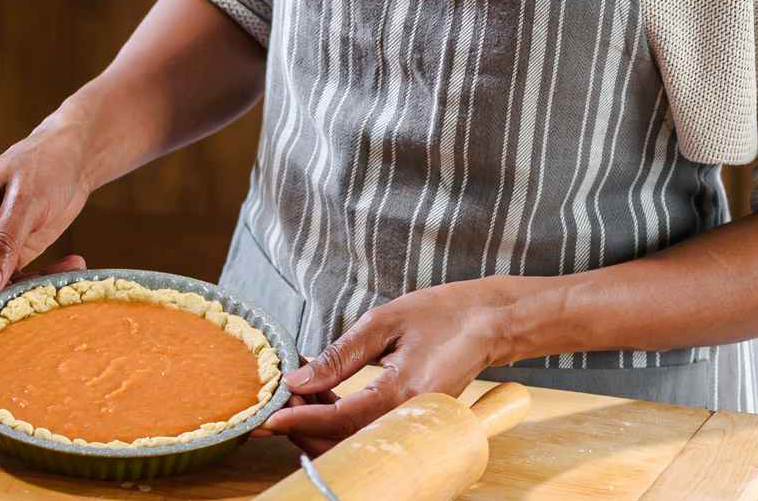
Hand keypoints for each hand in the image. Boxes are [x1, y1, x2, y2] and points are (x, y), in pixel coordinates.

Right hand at [0, 126, 93, 315]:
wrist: (73, 154)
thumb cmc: (45, 164)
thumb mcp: (26, 201)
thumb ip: (3, 242)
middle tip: (27, 319)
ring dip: (27, 293)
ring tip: (60, 286)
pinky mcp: (10, 256)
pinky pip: (18, 282)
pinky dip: (43, 281)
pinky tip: (74, 265)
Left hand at [259, 278, 523, 455]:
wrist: (490, 323)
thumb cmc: (441, 314)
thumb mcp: (383, 322)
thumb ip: (339, 355)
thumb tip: (297, 379)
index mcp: (405, 392)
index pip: (341, 420)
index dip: (300, 421)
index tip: (267, 419)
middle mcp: (412, 418)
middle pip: (346, 443)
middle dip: (305, 429)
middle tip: (279, 401)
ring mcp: (418, 425)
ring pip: (356, 444)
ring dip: (321, 427)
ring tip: (298, 394)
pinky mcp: (416, 423)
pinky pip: (371, 433)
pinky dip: (341, 422)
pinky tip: (324, 396)